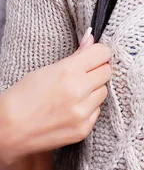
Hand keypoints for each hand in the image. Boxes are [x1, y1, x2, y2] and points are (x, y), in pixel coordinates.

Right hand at [0, 29, 111, 164]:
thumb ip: (76, 55)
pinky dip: (89, 108)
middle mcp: (79, 91)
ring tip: (75, 93)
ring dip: (94, 90)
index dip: (99, 53)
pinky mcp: (83, 129)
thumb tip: (91, 39)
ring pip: (104, 92)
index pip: (102, 53)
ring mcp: (82, 112)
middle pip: (107, 71)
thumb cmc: (23, 96)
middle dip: (98, 70)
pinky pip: (97, 111)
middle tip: (84, 74)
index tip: (95, 55)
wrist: (8, 130)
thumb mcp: (48, 69)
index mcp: (69, 71)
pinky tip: (72, 108)